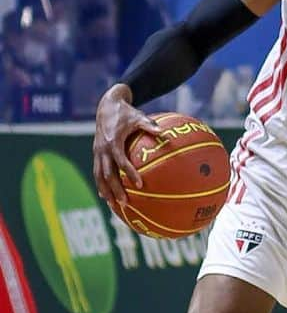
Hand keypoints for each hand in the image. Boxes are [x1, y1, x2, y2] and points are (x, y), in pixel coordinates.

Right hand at [92, 85, 162, 211]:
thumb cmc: (126, 113)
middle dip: (115, 189)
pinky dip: (101, 185)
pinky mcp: (96, 154)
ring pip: (99, 176)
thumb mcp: (138, 117)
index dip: (129, 172)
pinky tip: (106, 197)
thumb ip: (149, 125)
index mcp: (113, 141)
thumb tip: (163, 132)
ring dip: (106, 191)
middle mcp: (102, 149)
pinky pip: (97, 172)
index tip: (139, 184)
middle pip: (107, 174)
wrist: (106, 106)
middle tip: (126, 202)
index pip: (121, 161)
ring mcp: (97, 152)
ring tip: (113, 206)